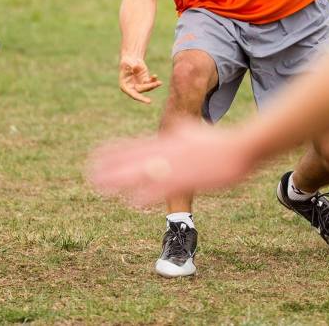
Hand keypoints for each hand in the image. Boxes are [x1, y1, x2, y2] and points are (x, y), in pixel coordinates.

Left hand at [88, 121, 255, 205]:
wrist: (238, 147)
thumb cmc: (217, 140)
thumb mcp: (192, 129)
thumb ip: (180, 130)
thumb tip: (174, 127)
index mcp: (166, 142)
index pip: (134, 147)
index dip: (114, 153)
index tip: (97, 156)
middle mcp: (166, 153)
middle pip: (133, 161)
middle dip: (111, 169)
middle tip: (91, 176)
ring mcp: (175, 165)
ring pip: (143, 174)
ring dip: (122, 181)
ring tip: (102, 188)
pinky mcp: (187, 178)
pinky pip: (163, 187)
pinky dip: (148, 193)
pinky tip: (134, 201)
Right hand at [119, 56, 160, 103]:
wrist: (131, 60)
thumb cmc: (127, 62)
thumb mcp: (127, 63)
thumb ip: (130, 66)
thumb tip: (135, 67)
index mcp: (125, 86)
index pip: (133, 94)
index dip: (140, 98)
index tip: (149, 101)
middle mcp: (132, 88)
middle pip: (141, 90)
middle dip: (149, 87)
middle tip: (156, 84)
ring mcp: (139, 85)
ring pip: (147, 87)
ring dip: (153, 85)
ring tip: (159, 82)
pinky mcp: (145, 81)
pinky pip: (150, 82)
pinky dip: (154, 80)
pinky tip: (155, 76)